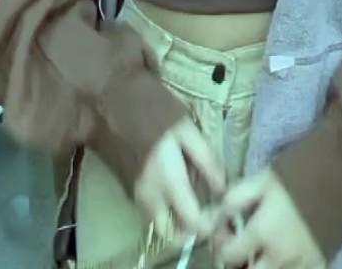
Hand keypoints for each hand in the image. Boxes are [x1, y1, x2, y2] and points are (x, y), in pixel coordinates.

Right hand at [134, 115, 225, 242]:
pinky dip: (166, 213)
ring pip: (160, 228)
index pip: (192, 222)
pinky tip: (176, 193)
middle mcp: (151, 197)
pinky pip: (151, 215)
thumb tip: (222, 188)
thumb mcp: (188, 130)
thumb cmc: (158, 113)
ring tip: (193, 200)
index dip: (209, 223)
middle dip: (190, 230)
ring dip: (177, 223)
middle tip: (205, 212)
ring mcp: (138, 197)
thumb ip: (207, 161)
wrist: (120, 105)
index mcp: (169, 181)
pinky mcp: (131, 193)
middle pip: (172, 235)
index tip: (219, 211)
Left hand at [214, 168, 325, 268]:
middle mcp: (281, 258)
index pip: (227, 256)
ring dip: (261, 266)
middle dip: (240, 263)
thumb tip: (207, 219)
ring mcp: (302, 267)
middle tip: (244, 245)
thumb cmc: (303, 168)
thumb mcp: (264, 178)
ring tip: (263, 250)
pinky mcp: (319, 268)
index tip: (229, 228)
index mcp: (264, 232)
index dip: (222, 241)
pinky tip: (283, 255)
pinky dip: (283, 268)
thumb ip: (233, 200)